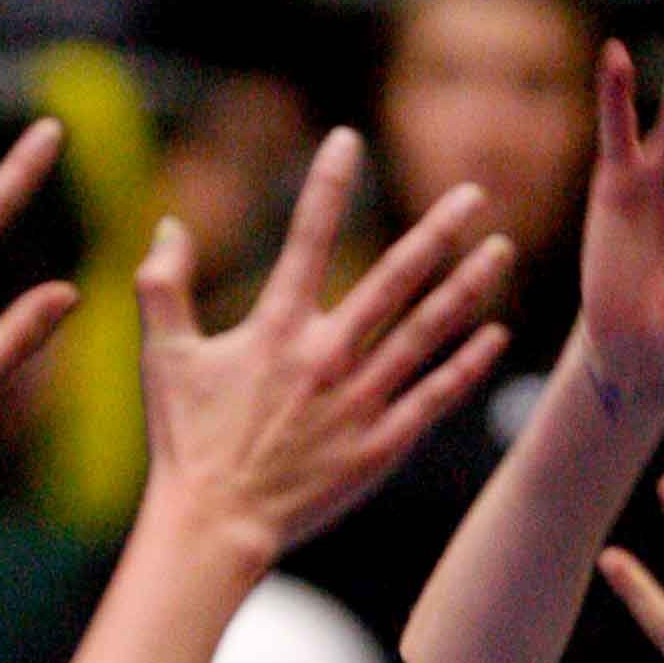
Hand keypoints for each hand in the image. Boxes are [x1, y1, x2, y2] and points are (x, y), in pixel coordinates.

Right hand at [135, 128, 511, 565]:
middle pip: (395, 278)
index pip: (305, 237)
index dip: (326, 184)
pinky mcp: (383, 444)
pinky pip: (436, 395)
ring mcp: (361, 400)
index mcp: (276, 328)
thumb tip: (169, 226)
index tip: (349, 138)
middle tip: (476, 193)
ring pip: (428, 331)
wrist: (217, 524)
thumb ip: (162, 285)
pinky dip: (469, 364)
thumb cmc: (187, 443)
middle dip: (437, 230)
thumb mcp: (162, 357)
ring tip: (501, 249)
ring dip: (468, 287)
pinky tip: (497, 335)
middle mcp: (327, 356)